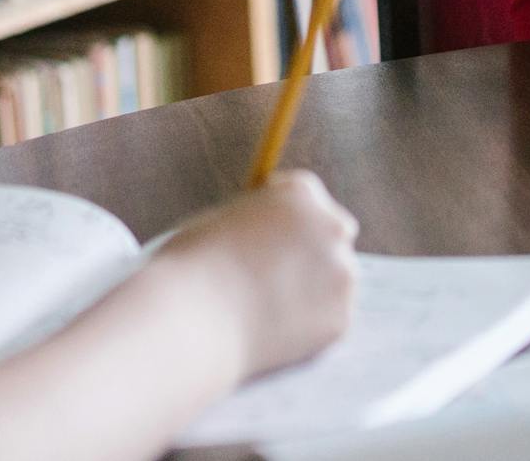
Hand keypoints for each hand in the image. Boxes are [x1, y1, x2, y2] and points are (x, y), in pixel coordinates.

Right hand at [158, 171, 359, 378]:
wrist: (187, 322)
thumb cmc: (188, 270)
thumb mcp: (219, 224)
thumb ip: (257, 225)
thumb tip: (269, 238)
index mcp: (301, 192)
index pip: (309, 197)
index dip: (290, 219)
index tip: (276, 235)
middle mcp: (332, 225)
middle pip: (335, 232)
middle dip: (314, 252)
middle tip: (283, 277)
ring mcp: (342, 272)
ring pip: (333, 281)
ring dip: (311, 292)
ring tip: (261, 314)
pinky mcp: (340, 318)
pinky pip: (325, 321)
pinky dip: (305, 329)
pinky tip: (268, 336)